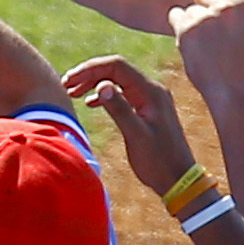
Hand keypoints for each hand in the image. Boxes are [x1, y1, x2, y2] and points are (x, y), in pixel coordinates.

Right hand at [64, 54, 196, 196]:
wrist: (177, 178)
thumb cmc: (158, 161)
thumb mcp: (136, 135)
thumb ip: (120, 108)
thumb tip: (101, 85)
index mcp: (151, 92)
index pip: (117, 66)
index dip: (91, 69)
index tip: (70, 80)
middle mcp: (152, 90)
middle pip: (116, 70)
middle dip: (89, 74)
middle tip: (66, 85)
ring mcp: (150, 99)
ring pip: (117, 81)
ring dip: (94, 83)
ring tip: (72, 92)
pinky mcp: (146, 109)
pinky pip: (122, 93)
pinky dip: (104, 95)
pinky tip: (90, 103)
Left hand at [170, 0, 243, 101]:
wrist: (233, 91)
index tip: (215, 3)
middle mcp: (225, 8)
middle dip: (202, 5)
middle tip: (208, 27)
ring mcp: (204, 19)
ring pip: (189, 7)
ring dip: (192, 21)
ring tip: (204, 43)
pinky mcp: (186, 31)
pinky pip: (175, 15)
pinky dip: (179, 26)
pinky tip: (190, 41)